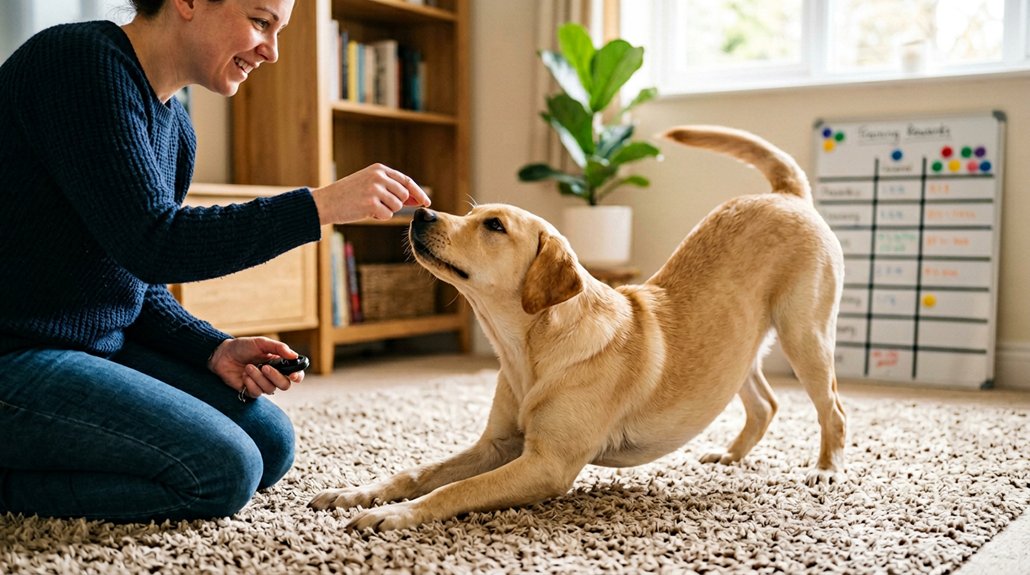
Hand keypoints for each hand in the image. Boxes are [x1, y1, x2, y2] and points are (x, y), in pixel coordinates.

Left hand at [207, 337, 304, 399]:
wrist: (223, 355)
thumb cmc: (242, 347)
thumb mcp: (261, 343)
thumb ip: (279, 348)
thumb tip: (294, 355)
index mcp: (279, 363)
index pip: (296, 374)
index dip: (297, 376)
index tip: (293, 375)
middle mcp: (273, 375)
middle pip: (285, 385)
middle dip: (275, 377)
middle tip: (264, 367)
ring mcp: (262, 384)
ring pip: (270, 389)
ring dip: (258, 377)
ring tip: (248, 367)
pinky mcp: (251, 391)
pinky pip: (257, 393)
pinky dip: (250, 383)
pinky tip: (244, 376)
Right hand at [311, 163, 430, 223]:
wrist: (326, 202)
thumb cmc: (349, 195)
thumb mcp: (370, 184)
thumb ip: (392, 189)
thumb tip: (416, 199)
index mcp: (379, 169)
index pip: (406, 181)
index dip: (418, 193)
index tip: (427, 203)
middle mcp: (378, 176)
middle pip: (403, 196)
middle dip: (394, 204)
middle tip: (376, 204)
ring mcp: (375, 189)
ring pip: (396, 206)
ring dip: (385, 211)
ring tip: (368, 206)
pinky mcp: (371, 203)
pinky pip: (387, 215)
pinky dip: (378, 217)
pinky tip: (364, 211)